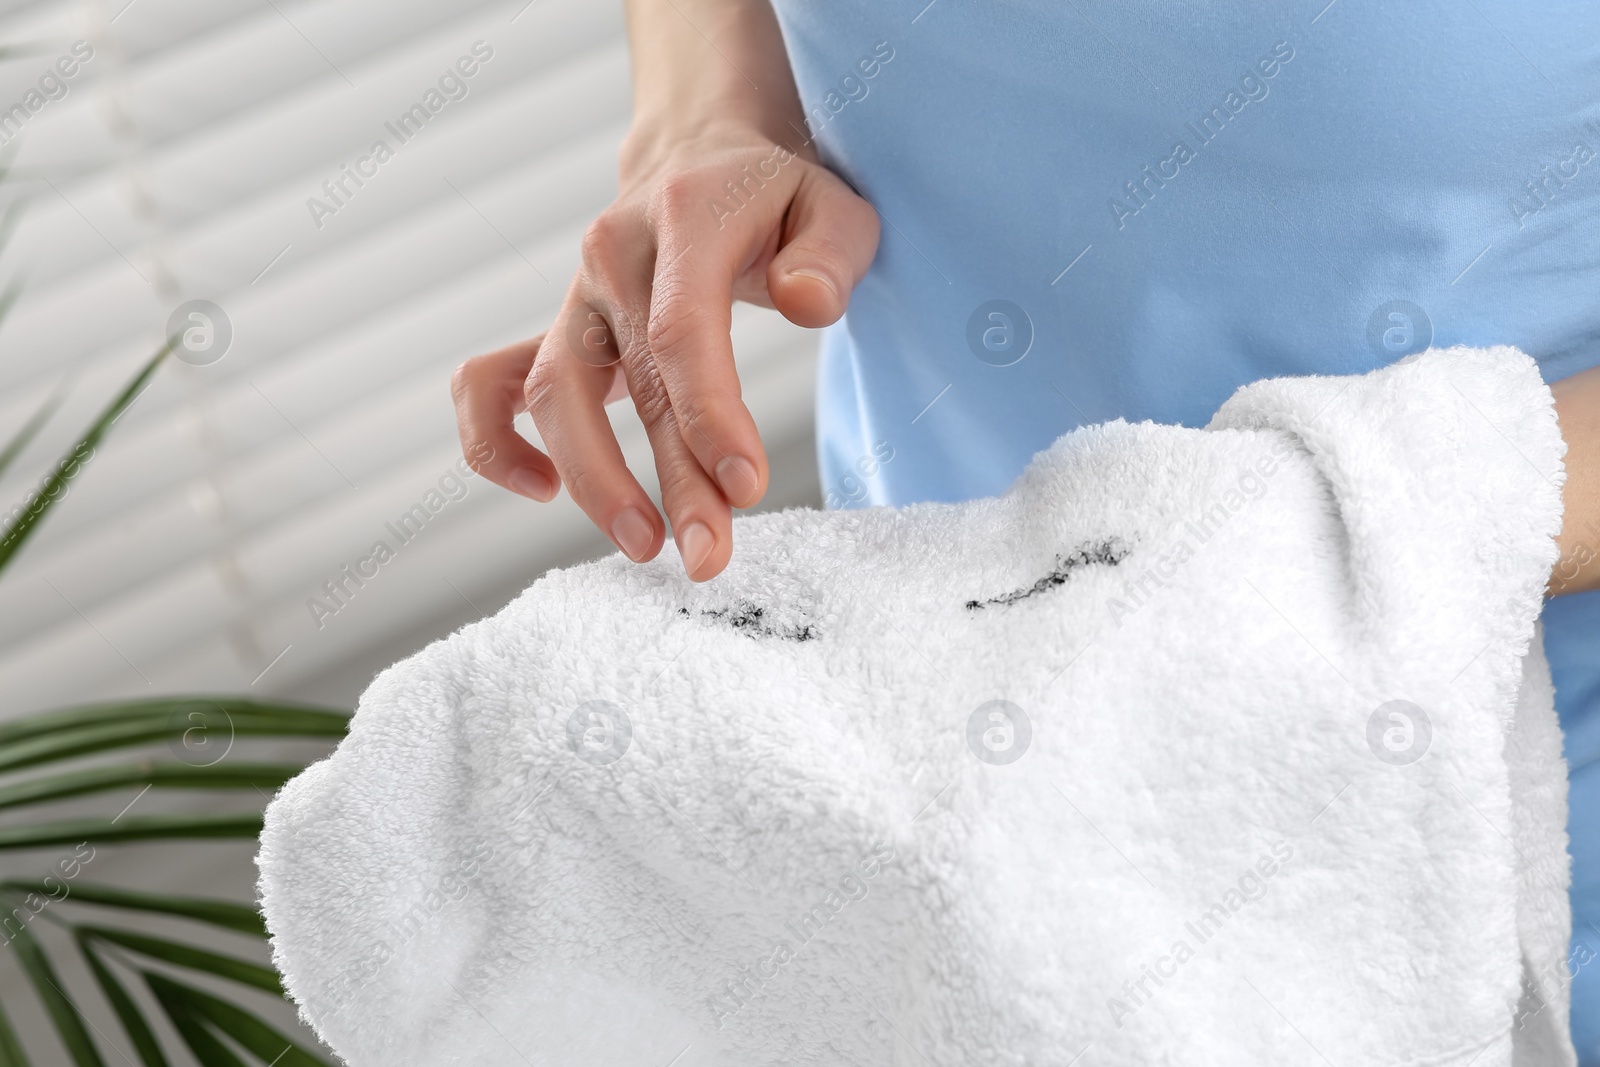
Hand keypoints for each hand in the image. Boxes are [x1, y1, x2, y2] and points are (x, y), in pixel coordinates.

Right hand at [453, 125, 877, 581]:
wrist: (706, 159)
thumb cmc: (779, 201)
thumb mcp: (833, 207)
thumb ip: (830, 253)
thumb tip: (806, 302)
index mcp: (684, 217)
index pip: (683, 330)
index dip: (710, 415)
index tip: (746, 487)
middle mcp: (615, 254)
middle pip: (631, 380)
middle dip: (669, 480)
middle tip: (710, 556)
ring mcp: (576, 295)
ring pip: (551, 393)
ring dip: (593, 480)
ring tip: (646, 545)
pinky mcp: (556, 329)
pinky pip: (489, 384)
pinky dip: (495, 441)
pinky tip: (542, 490)